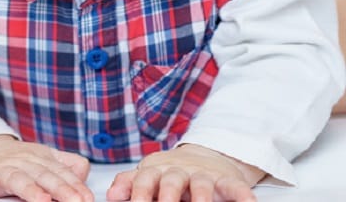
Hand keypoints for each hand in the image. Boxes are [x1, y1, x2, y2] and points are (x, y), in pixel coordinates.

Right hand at [0, 134, 92, 201]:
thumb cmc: (16, 160)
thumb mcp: (42, 158)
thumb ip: (65, 164)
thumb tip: (84, 172)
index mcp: (39, 159)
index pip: (60, 172)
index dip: (74, 184)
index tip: (86, 197)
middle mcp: (22, 162)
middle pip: (43, 175)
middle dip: (60, 188)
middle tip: (74, 201)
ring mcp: (1, 168)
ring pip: (16, 178)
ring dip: (29, 189)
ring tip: (42, 201)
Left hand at [106, 143, 263, 201]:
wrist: (202, 157)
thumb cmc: (168, 173)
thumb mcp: (148, 175)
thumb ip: (129, 184)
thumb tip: (110, 196)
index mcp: (157, 171)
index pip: (145, 180)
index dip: (140, 193)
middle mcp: (179, 171)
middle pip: (171, 181)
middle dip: (167, 196)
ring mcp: (203, 175)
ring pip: (202, 184)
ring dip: (202, 197)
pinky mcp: (226, 180)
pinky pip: (236, 188)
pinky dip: (243, 196)